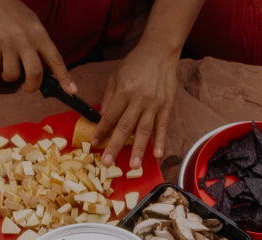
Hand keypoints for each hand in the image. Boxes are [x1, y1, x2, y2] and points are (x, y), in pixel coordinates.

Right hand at [0, 0, 74, 93]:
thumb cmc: (14, 14)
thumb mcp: (33, 24)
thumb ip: (39, 45)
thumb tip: (41, 72)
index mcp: (39, 34)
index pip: (56, 59)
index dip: (65, 77)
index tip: (71, 90)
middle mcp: (25, 39)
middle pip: (35, 73)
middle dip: (32, 86)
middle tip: (28, 87)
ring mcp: (7, 42)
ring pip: (11, 74)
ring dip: (9, 76)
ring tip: (7, 65)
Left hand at [95, 46, 178, 168]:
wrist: (159, 52)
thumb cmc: (135, 64)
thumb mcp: (116, 76)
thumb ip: (109, 97)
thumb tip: (103, 117)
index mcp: (124, 91)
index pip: (110, 115)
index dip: (101, 130)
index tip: (94, 144)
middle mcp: (139, 99)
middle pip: (125, 126)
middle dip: (115, 145)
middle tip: (107, 162)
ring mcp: (154, 103)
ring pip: (144, 130)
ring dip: (138, 149)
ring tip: (133, 165)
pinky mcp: (166, 105)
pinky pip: (163, 126)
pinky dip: (160, 140)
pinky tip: (157, 153)